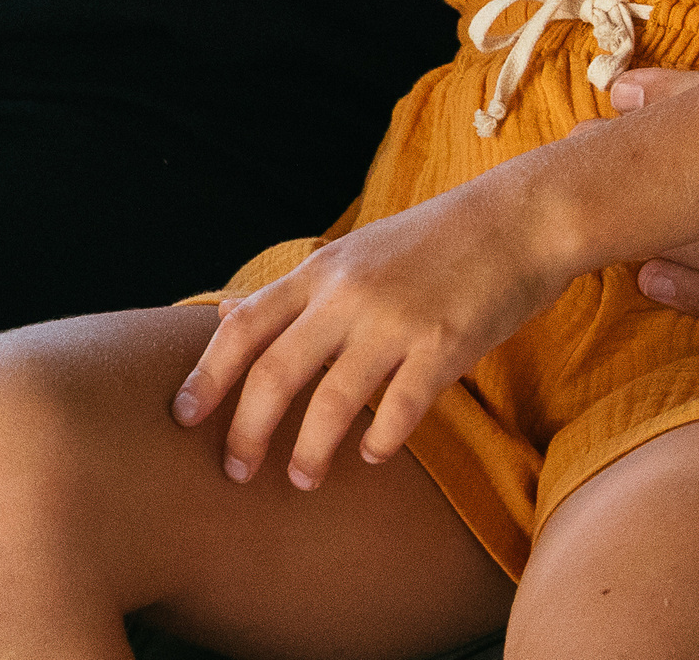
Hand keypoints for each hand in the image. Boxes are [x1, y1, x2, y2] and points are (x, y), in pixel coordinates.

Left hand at [173, 178, 571, 490]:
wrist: (517, 219)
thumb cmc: (431, 242)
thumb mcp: (351, 253)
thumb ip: (292, 291)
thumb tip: (225, 313)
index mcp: (319, 272)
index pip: (243, 326)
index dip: (207, 373)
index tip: (182, 416)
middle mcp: (346, 295)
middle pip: (275, 370)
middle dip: (246, 428)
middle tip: (233, 471)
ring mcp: (395, 321)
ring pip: (332, 400)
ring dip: (309, 450)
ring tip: (300, 480)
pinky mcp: (444, 346)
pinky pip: (400, 408)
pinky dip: (379, 439)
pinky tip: (370, 456)